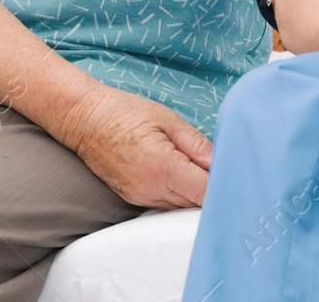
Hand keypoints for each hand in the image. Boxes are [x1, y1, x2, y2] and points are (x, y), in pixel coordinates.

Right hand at [53, 82, 212, 209]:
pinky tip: (182, 176)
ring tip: (201, 170)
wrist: (84, 120)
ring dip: (194, 193)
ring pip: (181, 206)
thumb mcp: (169, 120)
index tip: (233, 174)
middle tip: (223, 169)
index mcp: (162, 166)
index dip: (223, 186)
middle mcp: (150, 189)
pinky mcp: (133, 199)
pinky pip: (165, 204)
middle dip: (211, 189)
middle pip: (195, 203)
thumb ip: (197, 145)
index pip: (204, 193)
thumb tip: (221, 164)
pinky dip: (178, 194)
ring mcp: (139, 197)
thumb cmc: (125, 113)